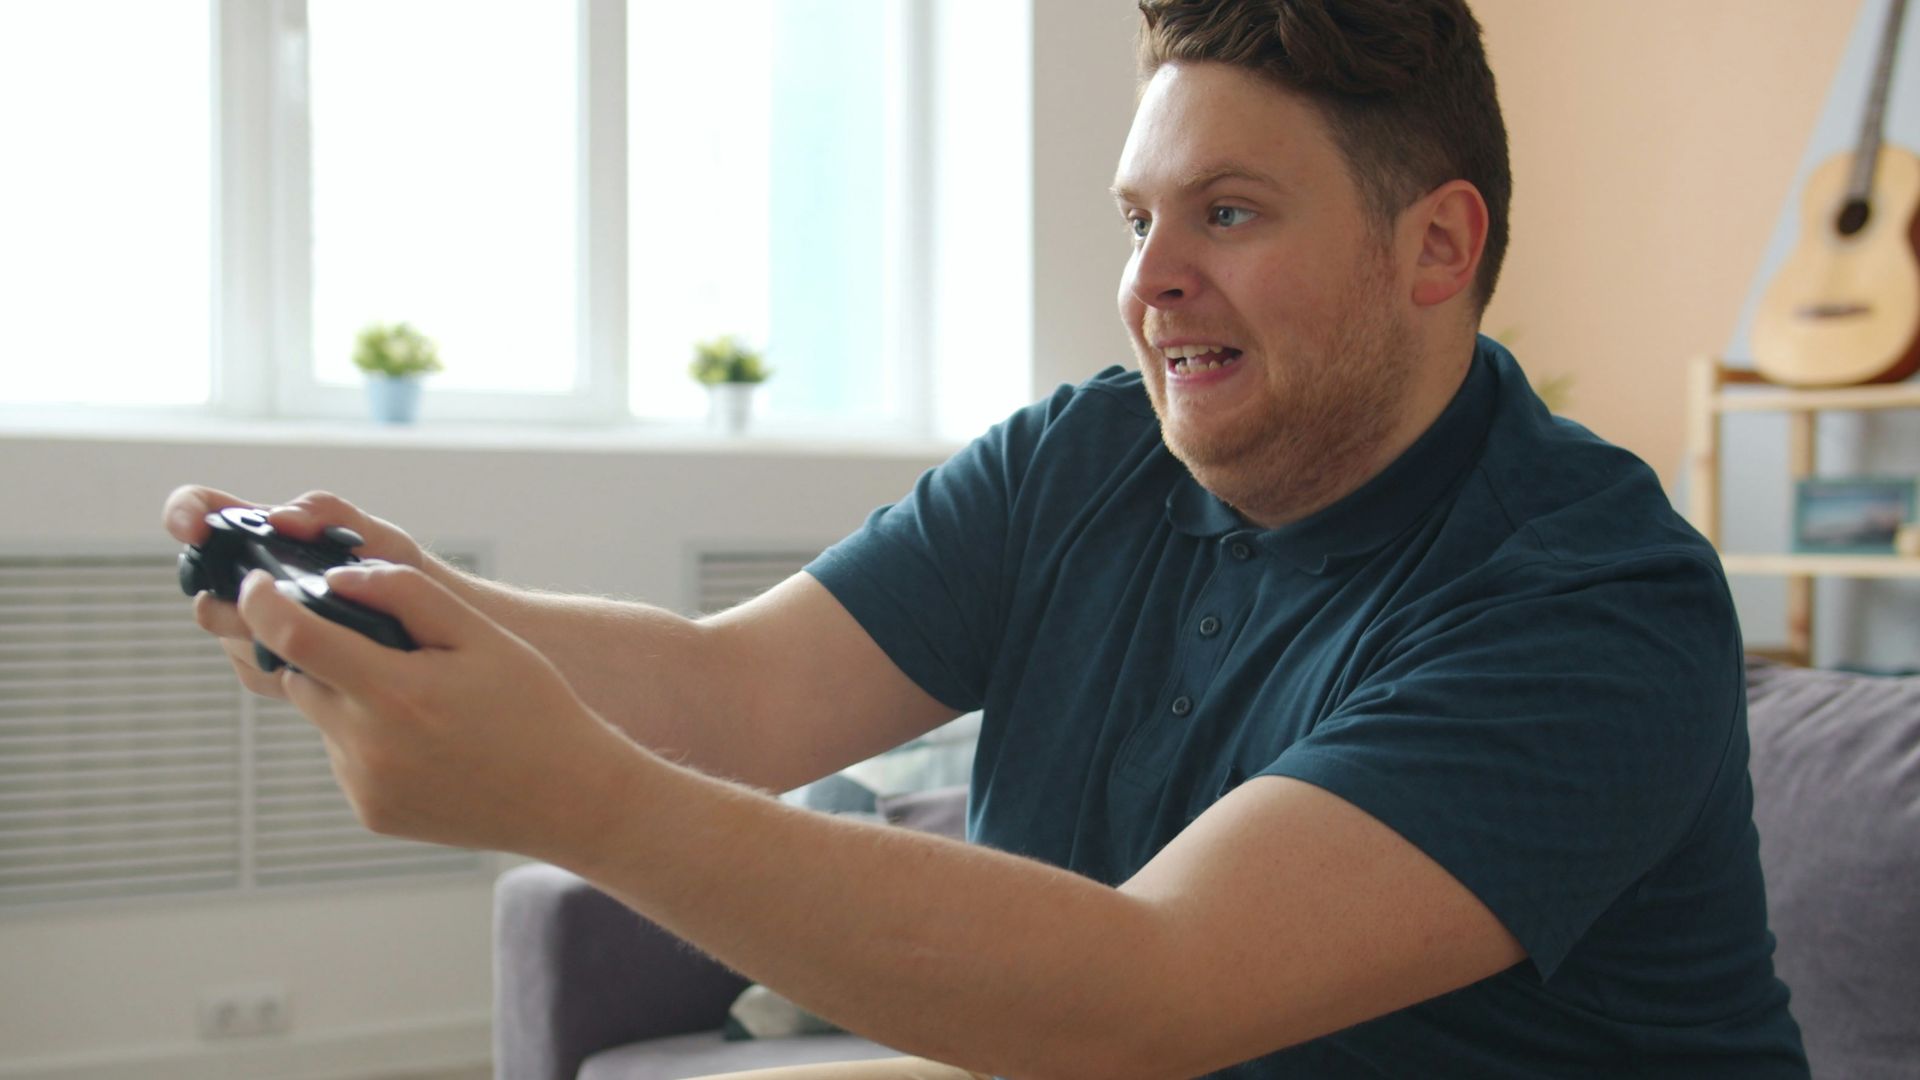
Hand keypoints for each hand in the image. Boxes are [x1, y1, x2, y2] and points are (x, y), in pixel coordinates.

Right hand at [162, 485, 432, 698]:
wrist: (431, 634)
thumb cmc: (399, 572)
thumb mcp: (376, 535)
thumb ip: (331, 513)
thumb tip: (279, 520)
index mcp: (265, 537)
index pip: (201, 512)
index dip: (185, 513)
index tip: (193, 528)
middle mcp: (251, 582)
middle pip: (210, 592)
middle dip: (237, 603)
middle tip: (284, 604)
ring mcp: (258, 626)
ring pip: (233, 637)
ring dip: (267, 637)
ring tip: (322, 633)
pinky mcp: (276, 666)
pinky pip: (259, 672)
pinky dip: (287, 667)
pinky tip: (323, 663)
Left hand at [233, 561, 640, 857]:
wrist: (570, 798)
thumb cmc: (535, 708)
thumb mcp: (482, 635)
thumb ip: (407, 594)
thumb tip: (338, 579)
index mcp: (396, 692)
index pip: (295, 637)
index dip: (263, 603)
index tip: (256, 583)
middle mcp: (369, 746)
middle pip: (301, 677)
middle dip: (323, 651)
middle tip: (383, 647)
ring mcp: (366, 786)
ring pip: (324, 718)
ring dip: (348, 696)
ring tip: (422, 702)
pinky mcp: (371, 812)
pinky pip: (346, 757)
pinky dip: (368, 738)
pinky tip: (427, 741)